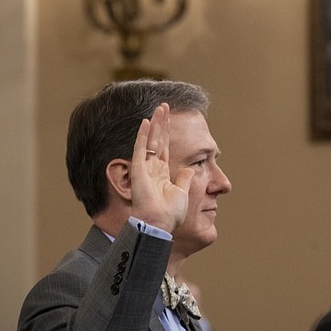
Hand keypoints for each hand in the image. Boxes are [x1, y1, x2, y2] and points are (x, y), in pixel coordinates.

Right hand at [129, 103, 194, 231]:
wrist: (160, 224)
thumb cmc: (170, 214)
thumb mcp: (182, 193)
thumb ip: (184, 179)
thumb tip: (191, 168)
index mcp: (162, 173)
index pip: (165, 147)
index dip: (167, 132)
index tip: (169, 118)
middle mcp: (152, 168)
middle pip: (158, 140)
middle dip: (162, 123)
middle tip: (164, 106)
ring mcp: (144, 168)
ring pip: (150, 140)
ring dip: (155, 124)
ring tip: (159, 108)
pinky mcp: (138, 171)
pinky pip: (140, 150)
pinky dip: (143, 136)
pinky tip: (146, 122)